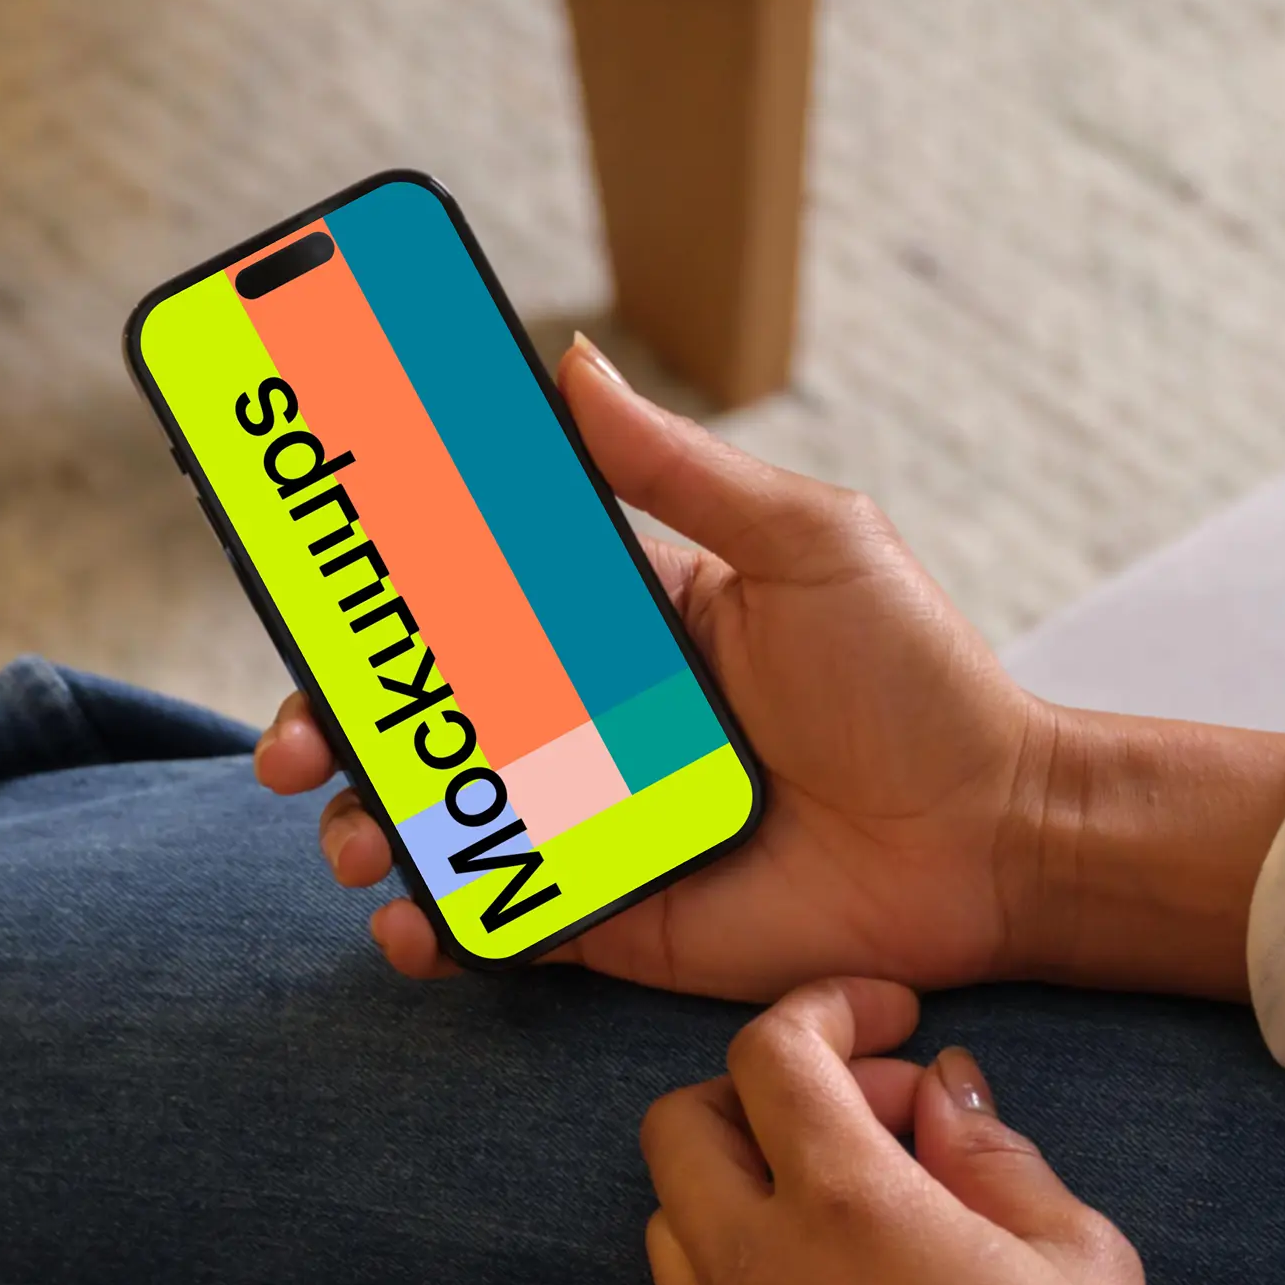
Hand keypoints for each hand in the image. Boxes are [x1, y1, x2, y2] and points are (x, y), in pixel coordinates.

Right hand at [251, 342, 1284, 998]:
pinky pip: (501, 918)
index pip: (472, 593)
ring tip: (348, 835)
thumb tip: (570, 361)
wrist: (993, 840)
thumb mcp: (806, 543)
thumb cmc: (919, 683)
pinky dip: (437, 923)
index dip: (381, 593)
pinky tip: (410, 920)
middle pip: (425, 713)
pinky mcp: (617, 915)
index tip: (305, 580)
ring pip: (441, 818)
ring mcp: (597, 821)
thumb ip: (680, 469)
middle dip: (336, 724)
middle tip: (292, 743)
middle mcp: (593, 720)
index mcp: (623, 619)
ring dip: (368, 825)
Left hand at [639, 979, 1245, 1284]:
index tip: (887, 1021)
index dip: (824, 1009)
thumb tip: (942, 1096)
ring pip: (672, 1224)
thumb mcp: (1080, 1259)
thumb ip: (996, 1155)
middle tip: (873, 1121)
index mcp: (842, 1206)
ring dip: (740, 1186)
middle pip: (680, 1126)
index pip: (769, 1053)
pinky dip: (745, 1273)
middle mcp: (753, 1273)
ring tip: (855, 1214)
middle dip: (761, 1092)